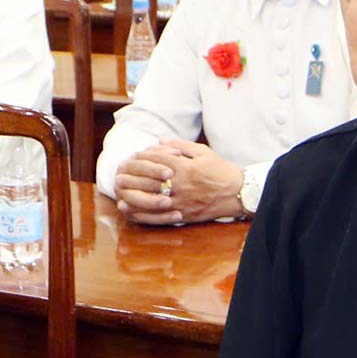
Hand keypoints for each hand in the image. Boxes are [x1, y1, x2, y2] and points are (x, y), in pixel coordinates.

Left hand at [114, 141, 244, 224]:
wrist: (237, 193)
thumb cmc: (220, 170)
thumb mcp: (202, 152)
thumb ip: (179, 145)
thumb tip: (157, 141)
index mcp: (185, 168)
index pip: (156, 161)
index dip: (142, 158)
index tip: (132, 157)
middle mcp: (181, 185)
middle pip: (149, 181)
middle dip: (132, 176)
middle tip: (119, 173)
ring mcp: (182, 202)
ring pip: (151, 200)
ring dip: (133, 196)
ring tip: (120, 193)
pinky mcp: (184, 215)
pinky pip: (159, 216)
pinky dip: (143, 214)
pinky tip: (132, 211)